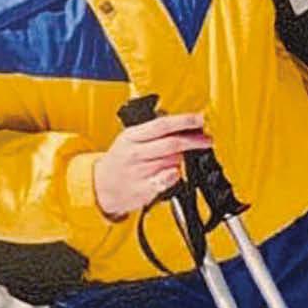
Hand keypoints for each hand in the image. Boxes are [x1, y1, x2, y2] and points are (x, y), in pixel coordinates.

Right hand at [93, 113, 212, 219]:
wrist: (101, 186)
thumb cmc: (119, 161)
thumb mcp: (128, 139)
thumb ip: (151, 132)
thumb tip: (181, 124)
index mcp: (131, 137)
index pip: (162, 125)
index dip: (184, 121)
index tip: (200, 119)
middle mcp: (135, 153)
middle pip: (171, 143)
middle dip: (193, 140)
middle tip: (207, 139)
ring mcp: (139, 171)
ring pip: (172, 161)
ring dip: (183, 158)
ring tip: (182, 157)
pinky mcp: (144, 188)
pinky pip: (167, 180)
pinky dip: (175, 175)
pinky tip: (174, 173)